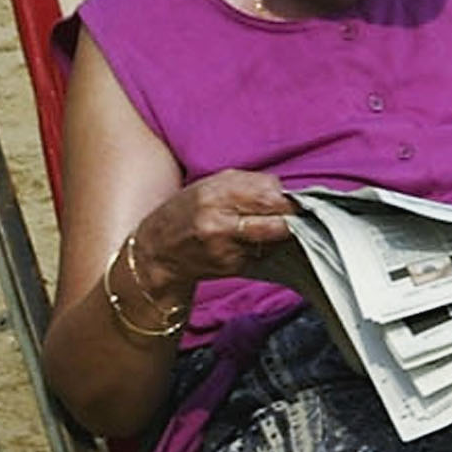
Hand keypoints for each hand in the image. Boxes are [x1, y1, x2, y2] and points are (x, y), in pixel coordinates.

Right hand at [131, 169, 298, 291]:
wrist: (158, 252)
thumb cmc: (185, 212)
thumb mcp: (210, 185)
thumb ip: (248, 183)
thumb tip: (283, 191)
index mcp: (215, 195)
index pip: (270, 197)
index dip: (286, 199)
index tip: (290, 200)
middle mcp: (220, 223)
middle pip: (278, 223)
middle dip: (290, 219)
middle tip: (293, 217)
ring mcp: (226, 249)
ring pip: (273, 240)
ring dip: (277, 234)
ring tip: (267, 226)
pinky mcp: (231, 267)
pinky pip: (260, 254)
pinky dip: (261, 247)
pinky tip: (247, 242)